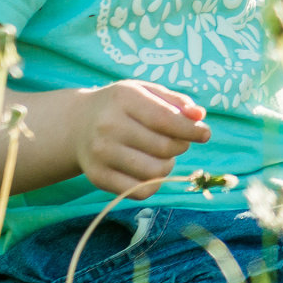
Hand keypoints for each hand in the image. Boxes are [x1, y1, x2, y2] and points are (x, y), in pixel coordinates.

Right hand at [74, 81, 210, 197]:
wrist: (77, 124)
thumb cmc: (122, 106)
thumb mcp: (146, 92)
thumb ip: (176, 101)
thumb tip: (199, 116)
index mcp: (124, 98)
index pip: (166, 119)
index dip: (191, 129)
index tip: (205, 133)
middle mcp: (108, 126)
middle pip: (163, 148)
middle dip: (180, 146)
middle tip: (178, 141)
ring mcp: (100, 153)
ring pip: (154, 172)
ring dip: (168, 165)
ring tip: (162, 155)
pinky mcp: (97, 177)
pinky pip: (139, 191)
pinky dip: (153, 184)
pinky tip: (150, 169)